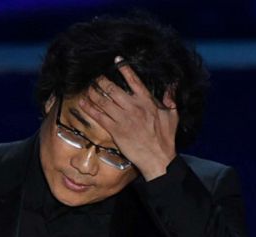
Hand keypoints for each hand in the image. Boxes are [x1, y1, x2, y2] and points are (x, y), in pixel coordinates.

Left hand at [78, 57, 178, 180]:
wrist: (158, 159)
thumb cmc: (166, 139)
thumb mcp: (173, 116)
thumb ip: (170, 99)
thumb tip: (172, 85)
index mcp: (147, 101)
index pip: (134, 80)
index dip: (124, 69)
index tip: (117, 60)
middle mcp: (133, 107)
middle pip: (112, 89)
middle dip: (101, 80)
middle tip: (95, 76)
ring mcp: (123, 119)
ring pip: (103, 101)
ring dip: (93, 92)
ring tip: (87, 87)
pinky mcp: (115, 130)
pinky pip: (99, 116)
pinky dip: (89, 108)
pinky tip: (83, 102)